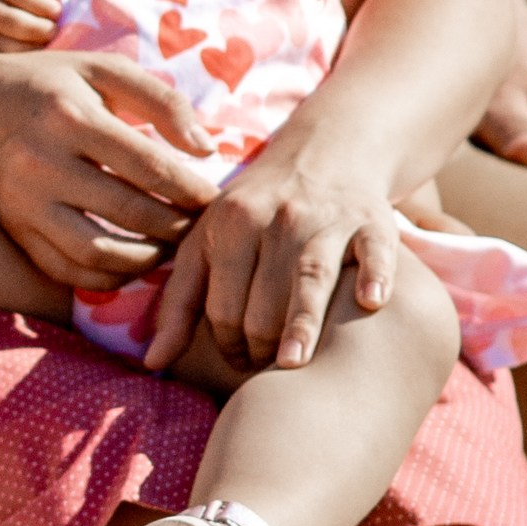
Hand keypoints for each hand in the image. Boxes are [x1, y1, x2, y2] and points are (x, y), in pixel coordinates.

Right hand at [0, 48, 221, 286]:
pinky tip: (131, 260)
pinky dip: (108, 275)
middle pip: (132, 212)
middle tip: (198, 224)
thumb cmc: (44, 82)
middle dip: (178, 225)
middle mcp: (43, 163)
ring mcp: (24, 202)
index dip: (193, 189)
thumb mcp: (100, 69)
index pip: (151, 167)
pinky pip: (67, 270)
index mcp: (70, 117)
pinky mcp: (12, 228)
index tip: (212, 196)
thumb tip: (206, 150)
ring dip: (147, 258)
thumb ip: (160, 100)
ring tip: (169, 246)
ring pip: (101, 252)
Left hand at [143, 120, 394, 374]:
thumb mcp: (207, 244)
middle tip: (269, 371)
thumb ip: (180, 303)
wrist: (324, 154)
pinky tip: (371, 302)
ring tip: (293, 363)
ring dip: (302, 321)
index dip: (226, 344)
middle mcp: (278, 218)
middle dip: (261, 345)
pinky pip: (375, 251)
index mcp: (232, 223)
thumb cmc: (254, 215)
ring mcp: (327, 219)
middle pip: (264, 299)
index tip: (238, 364)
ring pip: (310, 277)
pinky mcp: (372, 220)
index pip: (222, 303)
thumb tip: (151, 364)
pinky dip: (375, 274)